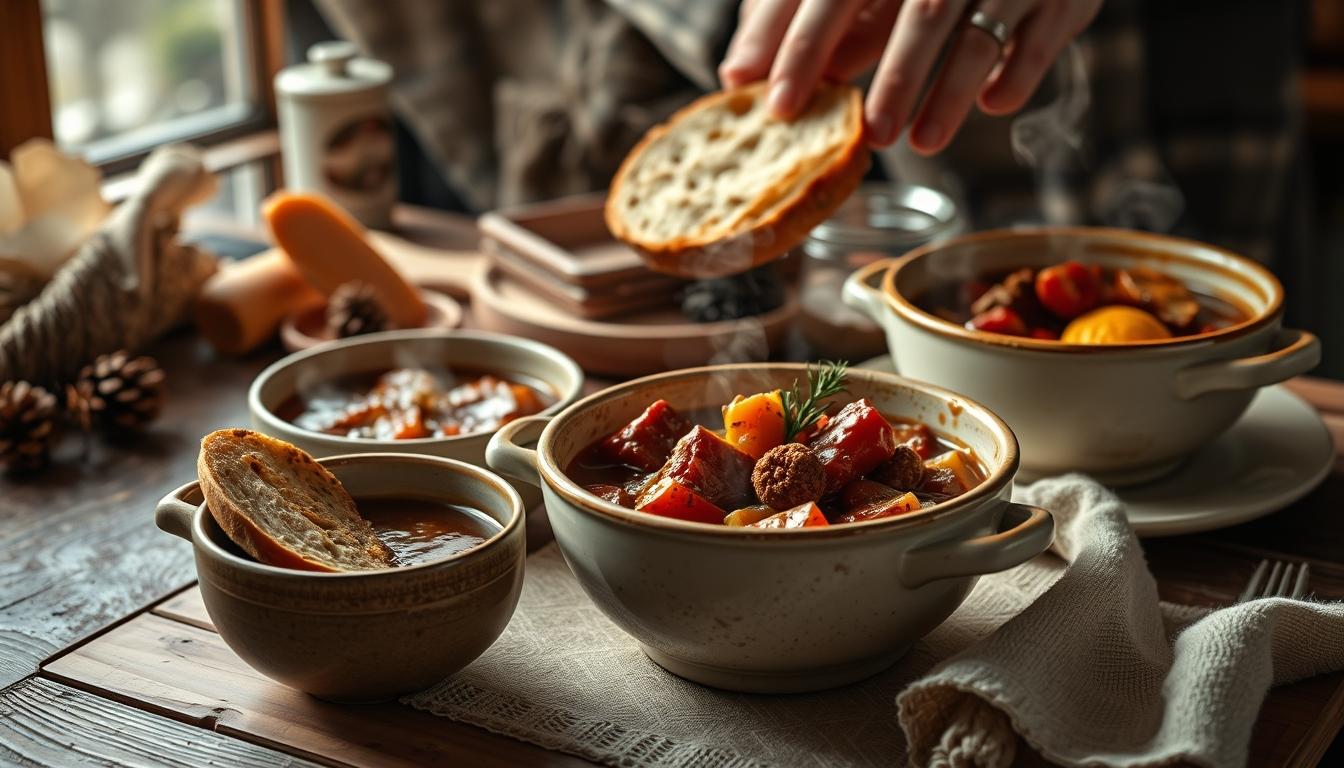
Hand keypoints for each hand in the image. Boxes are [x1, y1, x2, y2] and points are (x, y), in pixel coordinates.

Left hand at [718, 0, 1100, 153]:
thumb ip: (803, 16)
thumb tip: (745, 72)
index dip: (798, 42)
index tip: (775, 101)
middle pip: (921, 9)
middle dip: (892, 75)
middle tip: (865, 137)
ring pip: (981, 27)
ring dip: (950, 89)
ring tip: (920, 142)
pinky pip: (1045, 32)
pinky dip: (1018, 72)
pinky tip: (994, 106)